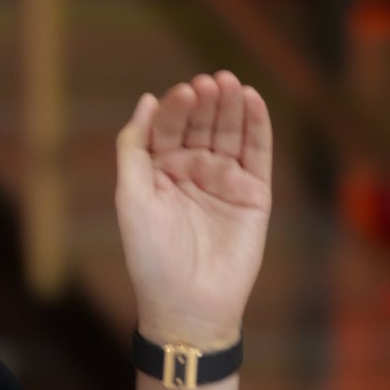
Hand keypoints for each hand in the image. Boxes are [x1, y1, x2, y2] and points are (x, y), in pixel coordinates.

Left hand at [115, 73, 271, 347]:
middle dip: (206, 101)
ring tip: (230, 84)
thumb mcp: (132, 198)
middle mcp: (193, 170)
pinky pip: (257, 151)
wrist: (189, 306)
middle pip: (202, 123)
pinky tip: (252, 100)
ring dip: (231, 105)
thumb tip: (146, 99)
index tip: (184, 94)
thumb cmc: (152, 257)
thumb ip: (134, 148)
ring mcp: (225, 179)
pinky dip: (257, 125)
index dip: (176, 107)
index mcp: (160, 171)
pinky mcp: (254, 192)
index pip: (169, 126)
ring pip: (230, 131)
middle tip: (210, 83)